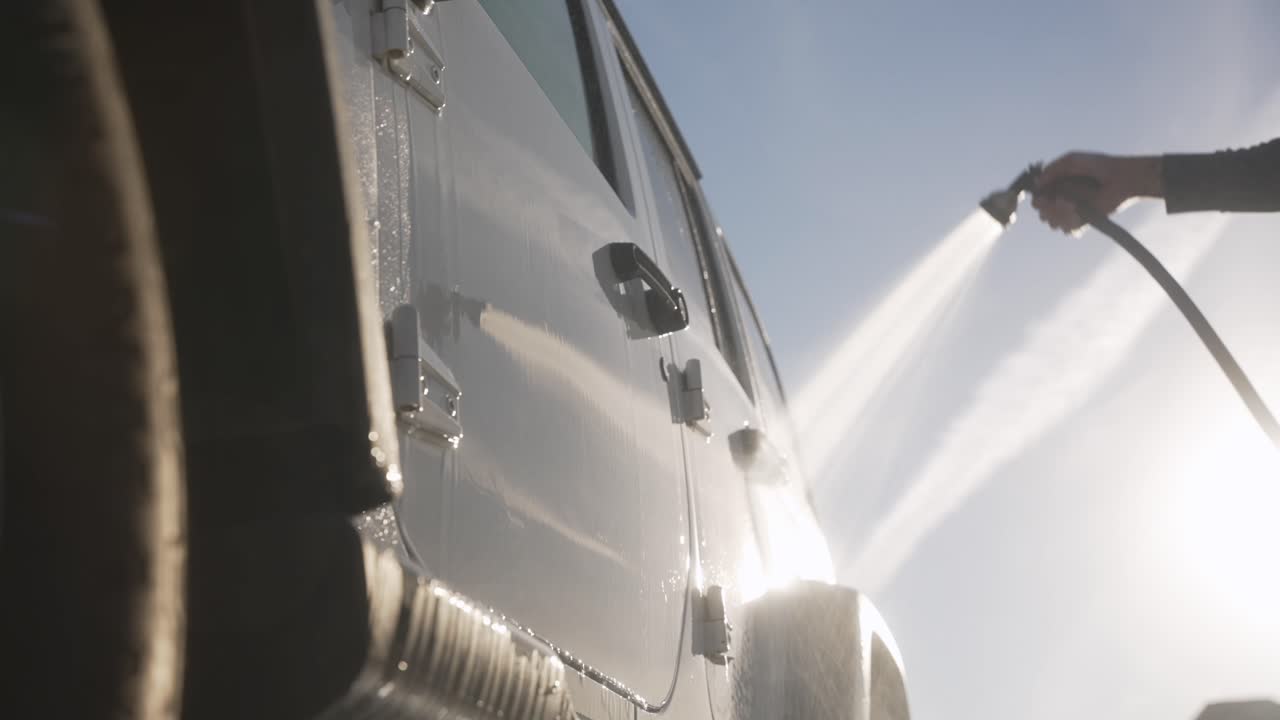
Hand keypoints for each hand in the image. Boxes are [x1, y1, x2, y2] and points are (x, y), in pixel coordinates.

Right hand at [1032, 152, 1162, 232]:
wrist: (1122, 178)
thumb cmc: (1099, 166)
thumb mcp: (1071, 161)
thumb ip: (1051, 170)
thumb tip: (1036, 184)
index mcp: (1058, 185)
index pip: (1038, 197)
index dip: (1038, 199)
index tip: (1041, 197)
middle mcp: (1063, 199)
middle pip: (1042, 212)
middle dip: (1046, 208)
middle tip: (1059, 200)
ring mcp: (1073, 211)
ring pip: (1053, 222)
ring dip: (1058, 214)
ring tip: (1071, 205)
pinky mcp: (1084, 221)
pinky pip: (1068, 229)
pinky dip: (1069, 222)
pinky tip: (1077, 211)